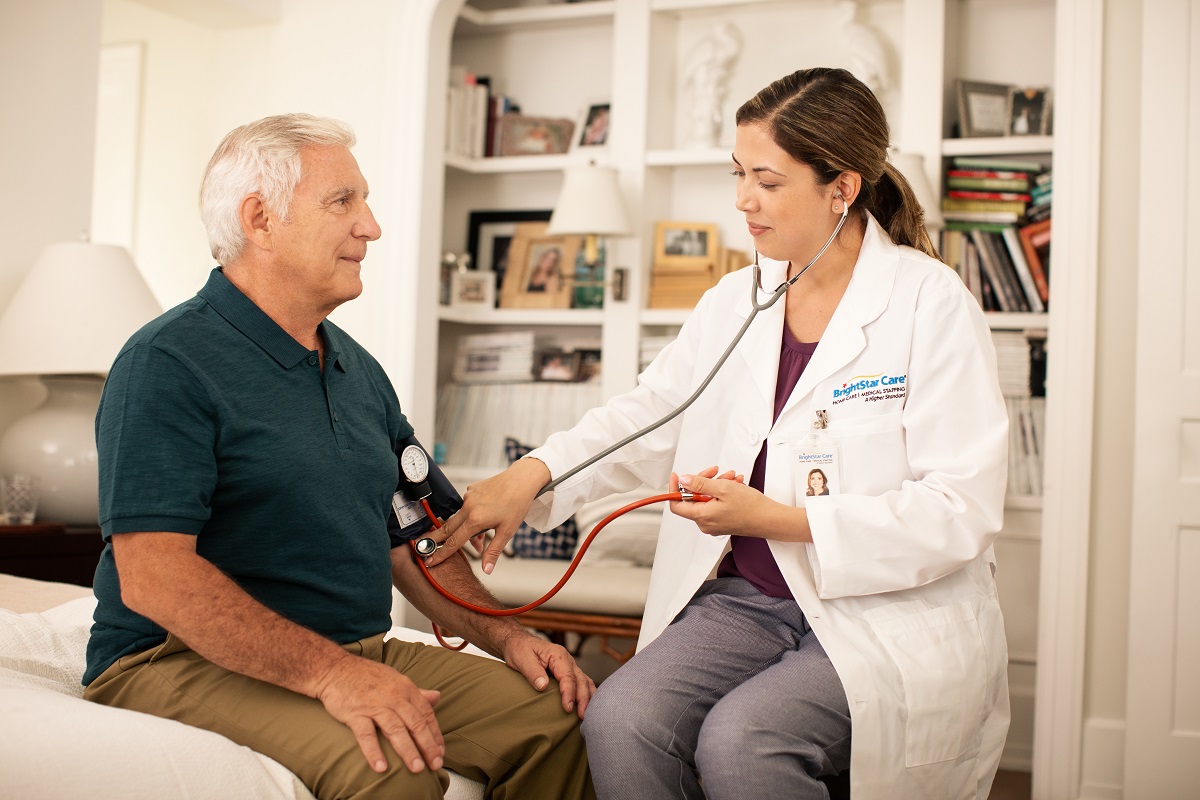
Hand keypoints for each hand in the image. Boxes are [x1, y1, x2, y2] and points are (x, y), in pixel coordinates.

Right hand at [313, 653, 444, 773]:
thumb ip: (417, 692)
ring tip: (416, 768)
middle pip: (415, 723)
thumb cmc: (367, 676)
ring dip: (407, 750)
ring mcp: (375, 705)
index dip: (435, 734)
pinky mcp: (355, 713)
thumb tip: (437, 697)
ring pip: (395, 730)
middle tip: (435, 764)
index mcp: (406, 689)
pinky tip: (381, 767)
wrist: (336, 669)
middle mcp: (394, 697)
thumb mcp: (396, 679)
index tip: (440, 752)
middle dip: (427, 746)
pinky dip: (374, 751)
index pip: (426, 714)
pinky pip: (366, 734)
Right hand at [428, 458, 550, 573]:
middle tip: (424, 549)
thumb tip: (486, 569)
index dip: (441, 553)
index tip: (429, 561)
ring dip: (464, 529)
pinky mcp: (471, 489)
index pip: (453, 541)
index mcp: (475, 519)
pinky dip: (471, 515)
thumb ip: (493, 551)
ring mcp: (468, 496)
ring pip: (459, 517)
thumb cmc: (517, 504)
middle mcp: (468, 507)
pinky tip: (485, 515)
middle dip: (435, 540)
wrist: (522, 480)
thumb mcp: (507, 531)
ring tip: (480, 538)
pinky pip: (466, 505)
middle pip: (447, 528)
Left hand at [500, 632, 595, 719]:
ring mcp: (570, 666)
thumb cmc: (520, 650)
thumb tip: (543, 686)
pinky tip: (586, 705)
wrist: (519, 642)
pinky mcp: (568, 672)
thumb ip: (533, 672)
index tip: (567, 708)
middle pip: (581, 680)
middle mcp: (567, 660)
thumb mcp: (522, 659)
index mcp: (557, 655)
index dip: (569, 693)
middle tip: (581, 716)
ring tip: (586, 714)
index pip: (568, 676)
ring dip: (588, 698)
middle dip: (583, 699)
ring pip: (585, 681)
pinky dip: (586, 694)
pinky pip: (581, 682)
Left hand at [667, 467, 810, 542]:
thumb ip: (700, 484)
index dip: (674, 489)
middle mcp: (705, 523)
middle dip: (704, 481)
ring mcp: (714, 524)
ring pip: (706, 499)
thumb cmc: (751, 508)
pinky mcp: (722, 522)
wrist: (770, 519)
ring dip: (717, 484)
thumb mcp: (723, 488)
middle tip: (715, 472)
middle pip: (694, 498)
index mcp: (702, 516)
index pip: (676, 505)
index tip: (677, 476)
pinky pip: (715, 504)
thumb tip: (684, 480)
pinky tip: (734, 485)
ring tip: (731, 478)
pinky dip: (722, 492)